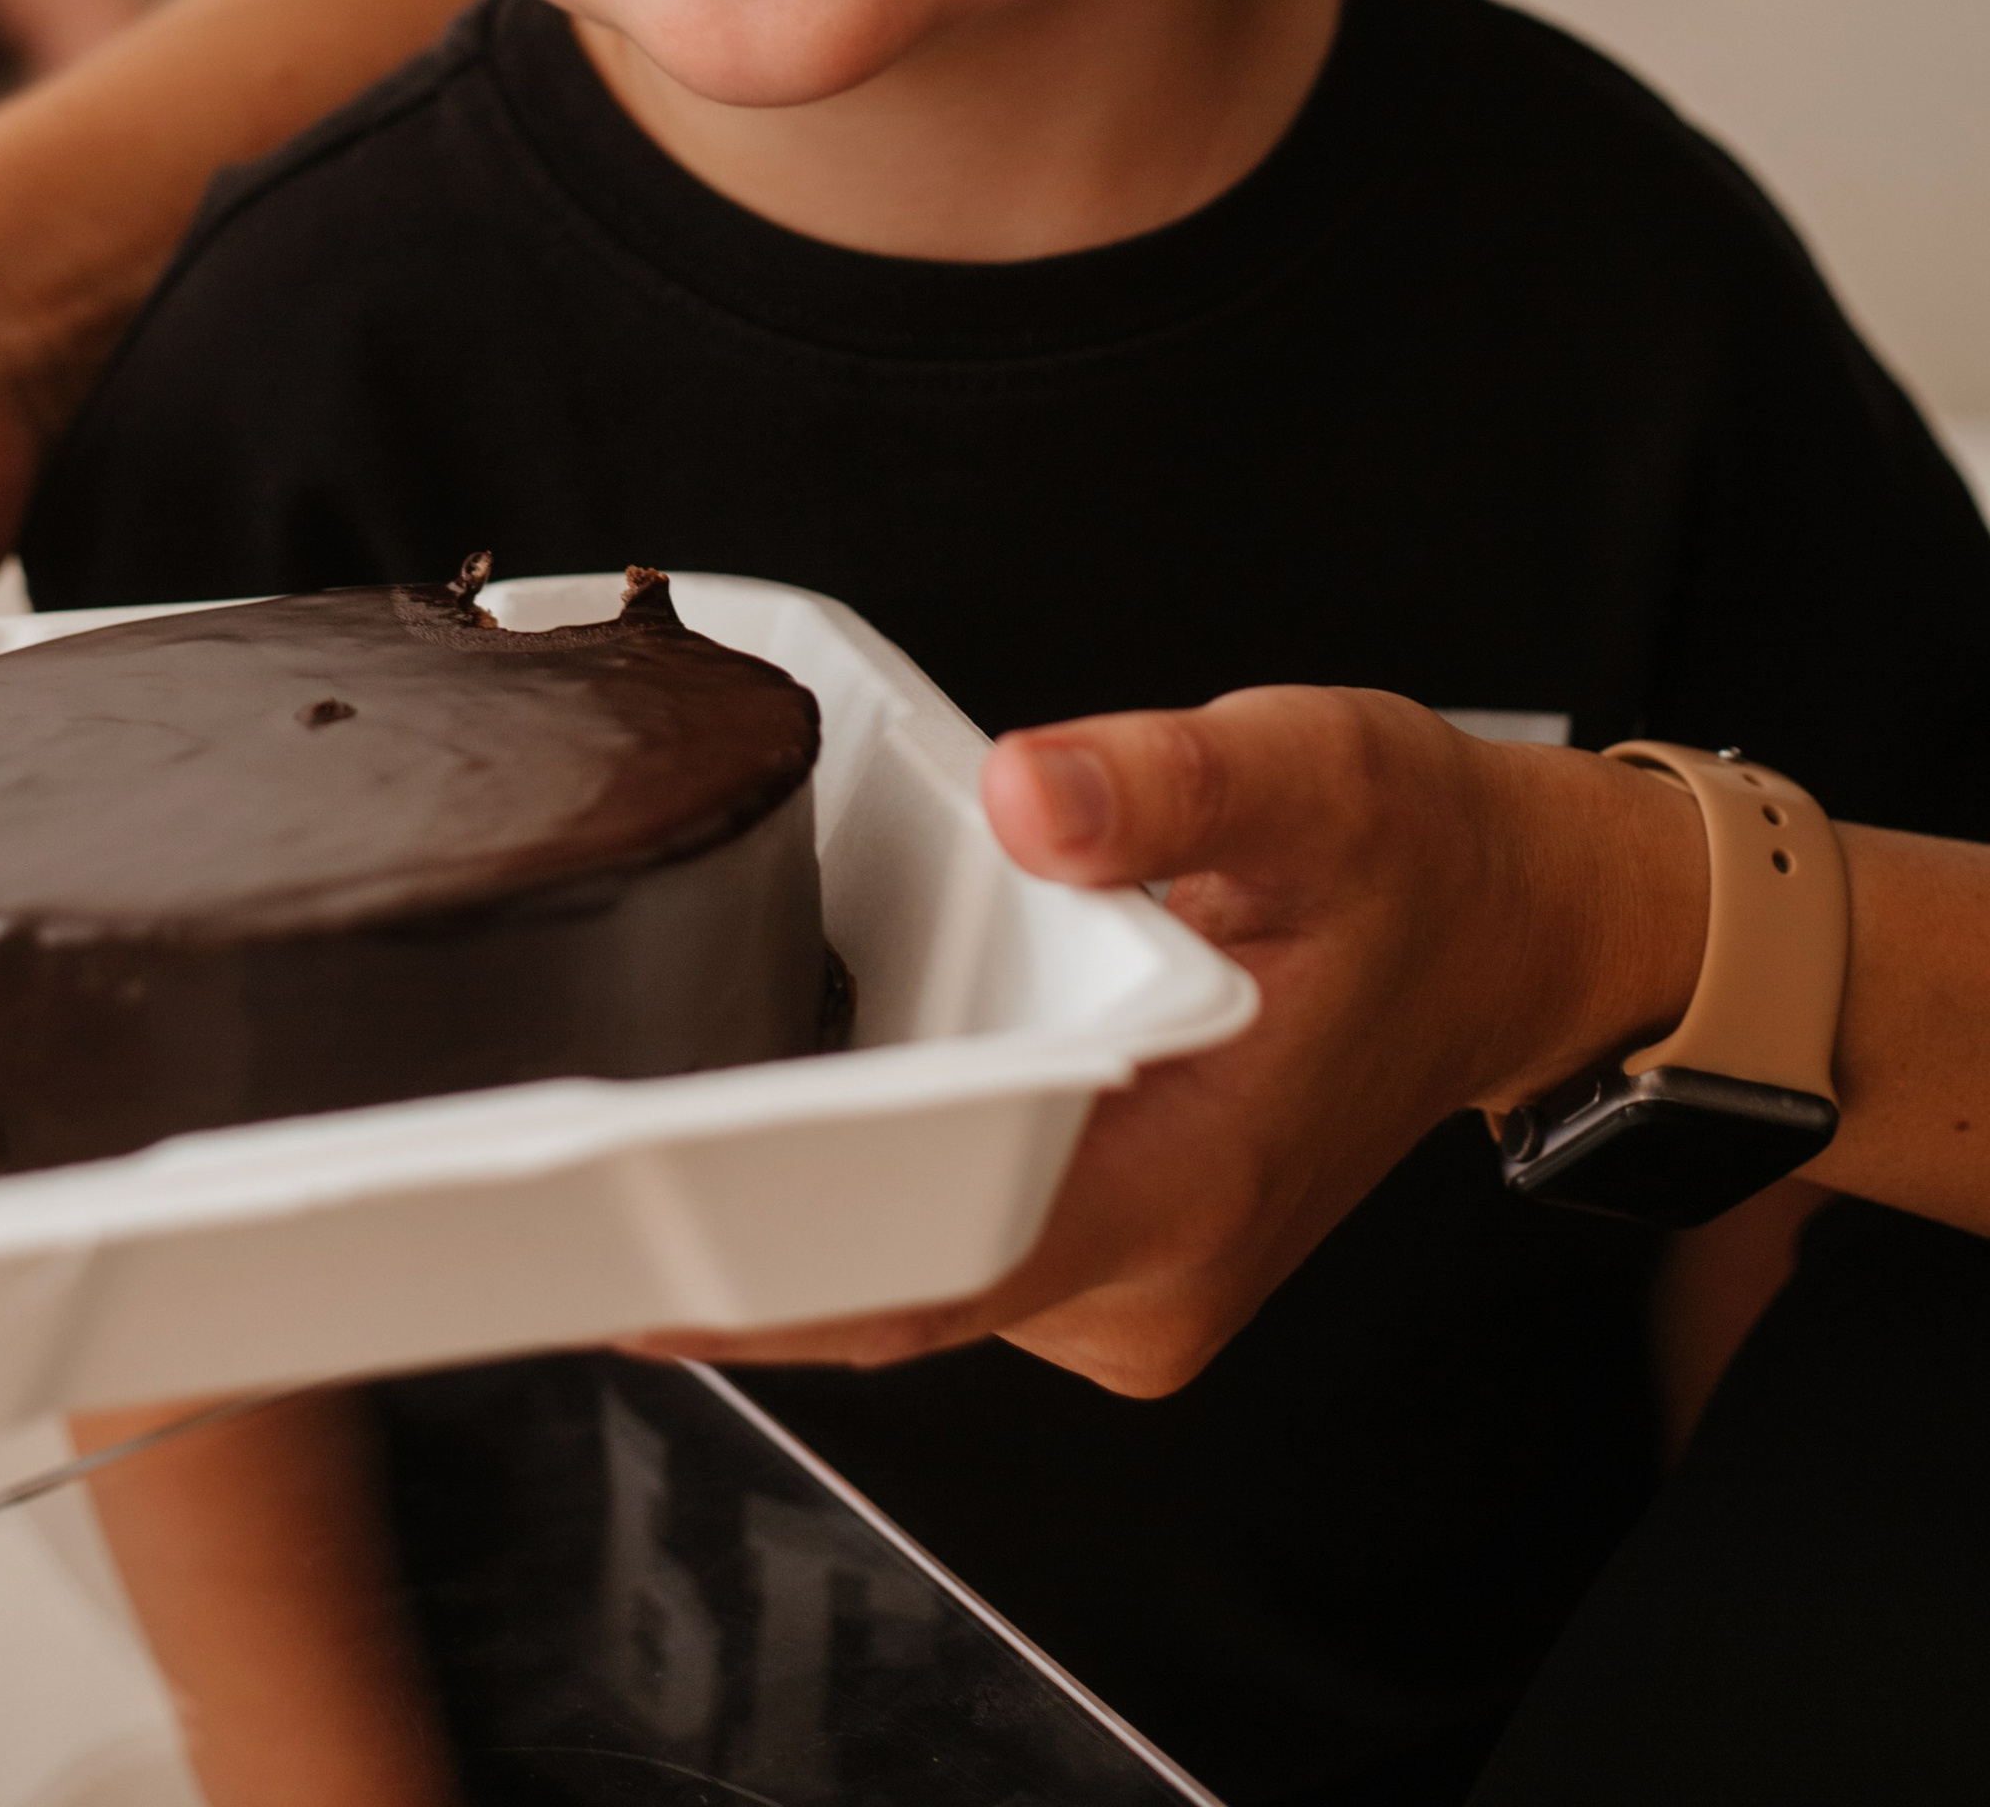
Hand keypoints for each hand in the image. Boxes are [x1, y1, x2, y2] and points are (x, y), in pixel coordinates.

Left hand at [652, 685, 1707, 1397]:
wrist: (1515, 929)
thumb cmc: (1420, 856)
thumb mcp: (1314, 769)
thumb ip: (1167, 782)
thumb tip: (1028, 795)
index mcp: (1192, 1182)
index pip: (939, 1263)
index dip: (762, 1270)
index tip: (608, 1242)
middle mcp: (1146, 1272)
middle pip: (887, 1287)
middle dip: (719, 1230)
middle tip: (542, 1144)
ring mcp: (1121, 1281)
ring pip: (902, 1273)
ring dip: (777, 1201)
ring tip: (621, 1103)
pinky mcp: (1101, 1251)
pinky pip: (939, 1237)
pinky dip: (851, 1178)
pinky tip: (762, 1090)